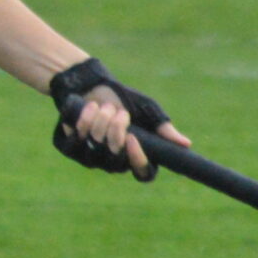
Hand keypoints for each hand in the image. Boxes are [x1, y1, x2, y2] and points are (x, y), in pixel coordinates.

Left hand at [48, 57, 190, 178]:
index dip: (138, 160)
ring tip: (104, 106)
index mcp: (137, 155)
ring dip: (100, 124)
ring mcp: (92, 158)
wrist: (91, 84)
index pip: (143, 173)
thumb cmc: (123, 99)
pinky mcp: (72, 148)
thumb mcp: (146, 110)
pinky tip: (88, 109)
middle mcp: (115, 161)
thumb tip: (186, 144)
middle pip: (116, 160)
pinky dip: (83, 123)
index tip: (132, 137)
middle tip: (118, 111)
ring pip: (96, 152)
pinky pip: (76, 144)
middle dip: (115, 132)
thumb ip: (162, 127)